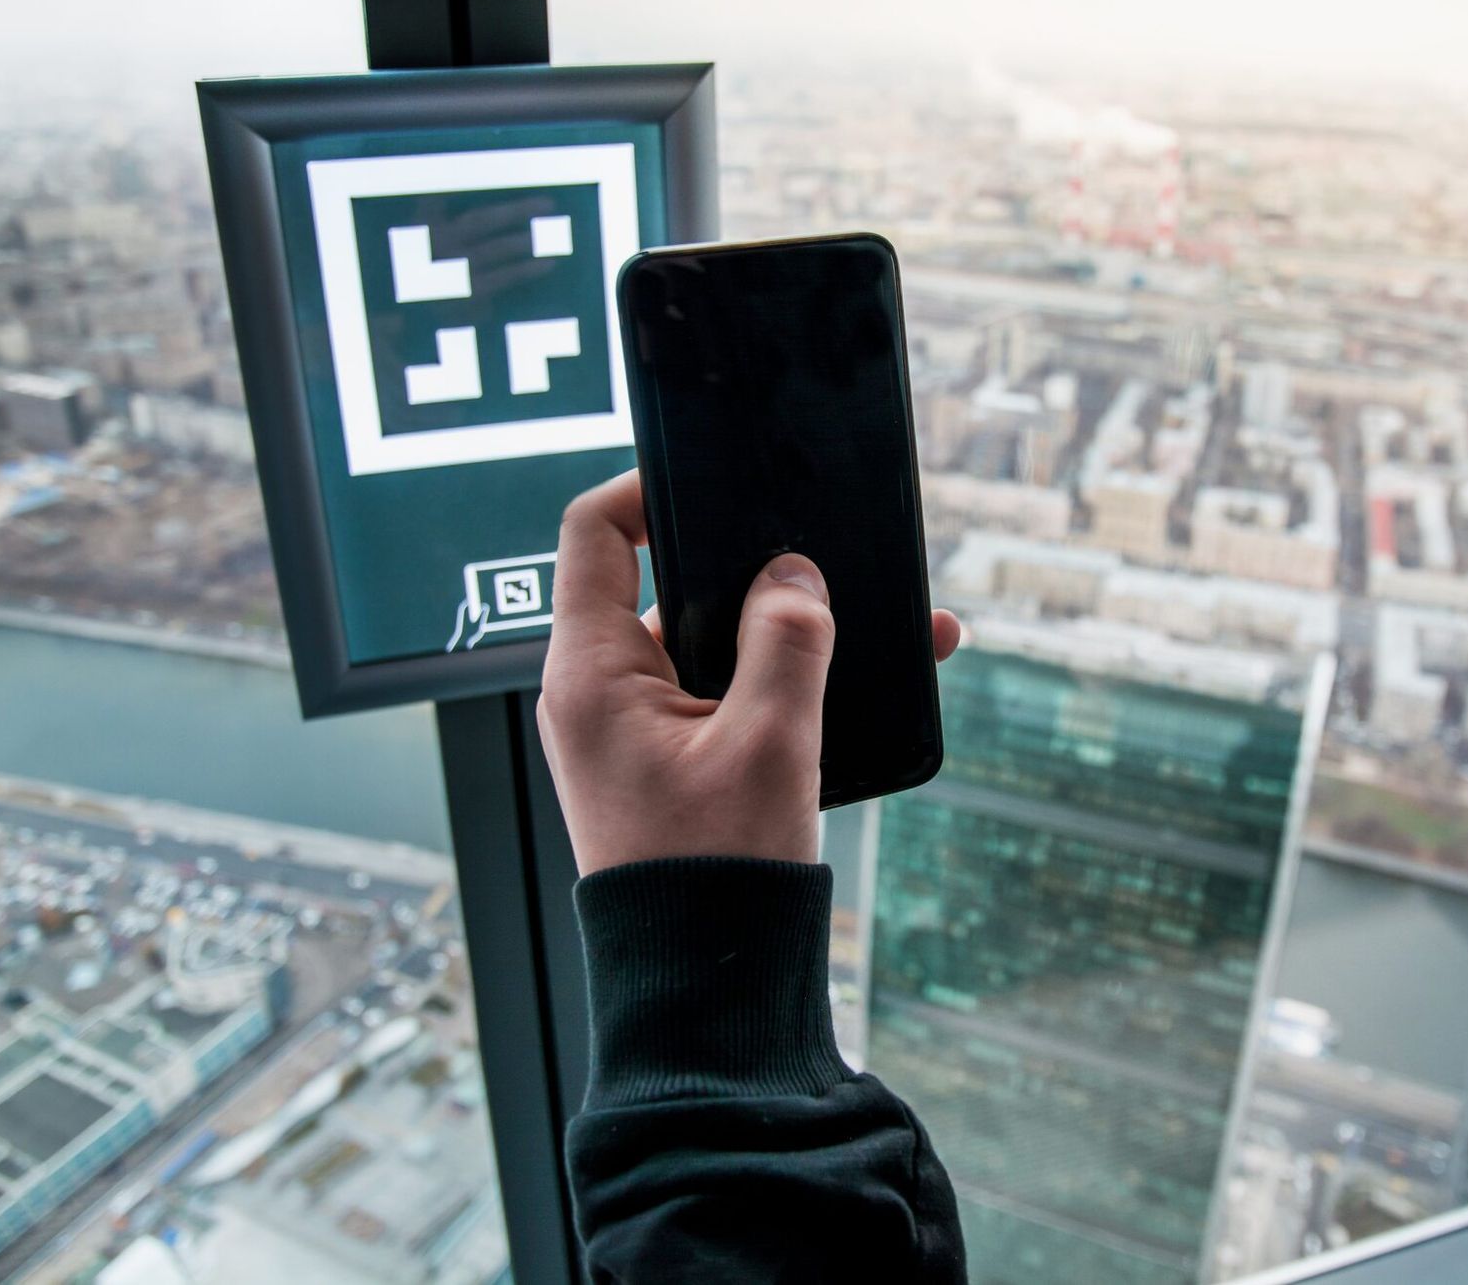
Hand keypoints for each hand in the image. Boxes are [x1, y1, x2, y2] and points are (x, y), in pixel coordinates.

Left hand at [538, 469, 961, 875]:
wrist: (708, 988)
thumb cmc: (715, 880)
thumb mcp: (770, 745)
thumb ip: (786, 642)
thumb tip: (793, 575)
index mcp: (591, 674)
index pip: (593, 534)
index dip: (647, 488)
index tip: (718, 479)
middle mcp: (599, 694)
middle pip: (667, 585)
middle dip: (756, 570)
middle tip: (827, 559)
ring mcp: (633, 730)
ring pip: (708, 644)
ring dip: (785, 632)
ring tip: (876, 629)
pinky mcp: (669, 763)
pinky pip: (723, 694)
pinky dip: (781, 681)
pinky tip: (854, 683)